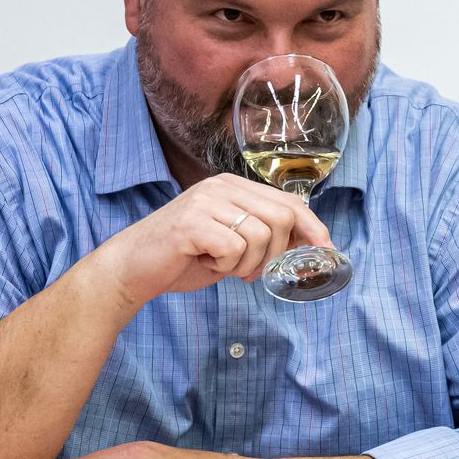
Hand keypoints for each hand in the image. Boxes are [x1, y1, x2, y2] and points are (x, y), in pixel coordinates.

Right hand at [91, 174, 331, 308]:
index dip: (313, 227)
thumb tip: (310, 244)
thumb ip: (265, 236)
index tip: (326, 251)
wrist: (132, 269)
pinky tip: (206, 263)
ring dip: (248, 264)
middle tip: (250, 271)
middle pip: (282, 218)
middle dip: (275, 254)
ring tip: (223, 266)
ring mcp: (205, 201)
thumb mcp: (234, 244)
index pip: (290, 202)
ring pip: (260, 236)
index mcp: (233, 187)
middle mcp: (220, 186)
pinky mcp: (191, 222)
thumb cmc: (184, 258)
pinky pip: (234, 248)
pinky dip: (226, 266)